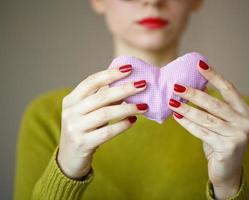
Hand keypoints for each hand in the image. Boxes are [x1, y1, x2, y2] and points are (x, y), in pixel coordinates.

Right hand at [57, 64, 148, 178]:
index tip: (129, 69)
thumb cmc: (84, 129)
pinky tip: (133, 121)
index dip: (110, 74)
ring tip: (143, 106)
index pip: (91, 82)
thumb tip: (128, 85)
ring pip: (105, 114)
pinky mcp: (83, 143)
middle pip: (101, 97)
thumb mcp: (88, 112)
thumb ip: (103, 99)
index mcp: (70, 100)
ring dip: (127, 108)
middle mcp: (70, 112)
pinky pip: (107, 132)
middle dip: (124, 89)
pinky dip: (122, 125)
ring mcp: (75, 128)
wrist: (70, 157)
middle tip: (143, 84)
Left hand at [168, 60, 248, 198]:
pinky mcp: (227, 147)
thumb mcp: (220, 121)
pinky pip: (202, 132)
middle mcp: (245, 122)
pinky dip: (188, 124)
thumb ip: (213, 106)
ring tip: (172, 101)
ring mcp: (238, 135)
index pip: (228, 89)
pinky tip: (177, 117)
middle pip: (215, 103)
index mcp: (245, 111)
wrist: (227, 170)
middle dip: (194, 93)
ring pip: (206, 118)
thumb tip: (194, 86)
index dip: (213, 75)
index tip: (199, 64)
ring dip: (187, 109)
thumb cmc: (221, 141)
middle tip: (176, 86)